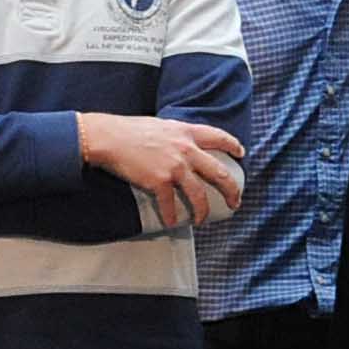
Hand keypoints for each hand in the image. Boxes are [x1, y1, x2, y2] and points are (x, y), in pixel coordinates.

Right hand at [79, 111, 245, 225]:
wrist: (107, 137)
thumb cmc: (128, 130)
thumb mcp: (160, 125)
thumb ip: (175, 135)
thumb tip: (179, 144)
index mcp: (186, 132)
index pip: (218, 137)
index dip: (233, 145)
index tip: (241, 154)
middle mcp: (185, 149)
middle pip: (219, 173)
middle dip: (232, 190)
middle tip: (235, 201)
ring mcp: (174, 167)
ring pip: (199, 195)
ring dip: (203, 211)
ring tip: (202, 220)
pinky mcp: (159, 182)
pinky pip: (170, 204)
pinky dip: (171, 216)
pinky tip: (171, 223)